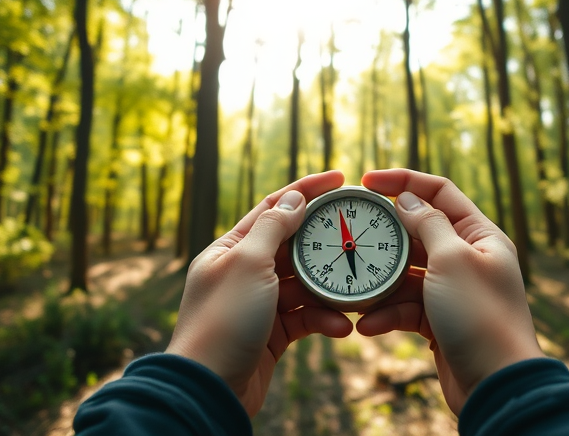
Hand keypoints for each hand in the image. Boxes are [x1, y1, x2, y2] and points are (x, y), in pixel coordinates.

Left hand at [166, 170, 352, 415]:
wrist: (210, 389)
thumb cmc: (223, 321)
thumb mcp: (248, 264)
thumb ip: (273, 228)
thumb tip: (294, 198)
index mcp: (230, 248)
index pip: (273, 207)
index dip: (306, 190)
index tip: (340, 179)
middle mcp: (243, 272)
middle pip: (293, 246)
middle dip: (325, 244)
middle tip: (358, 237)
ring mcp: (258, 303)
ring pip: (304, 285)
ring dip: (330, 290)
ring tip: (357, 294)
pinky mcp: (271, 333)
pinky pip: (305, 317)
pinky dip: (324, 319)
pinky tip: (342, 327)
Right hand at [356, 169, 544, 413]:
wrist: (495, 385)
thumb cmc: (480, 316)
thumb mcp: (452, 259)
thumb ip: (427, 223)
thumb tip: (406, 199)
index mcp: (481, 235)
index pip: (440, 192)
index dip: (404, 181)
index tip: (367, 181)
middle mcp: (469, 258)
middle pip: (418, 233)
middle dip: (384, 240)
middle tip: (351, 239)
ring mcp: (453, 290)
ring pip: (406, 275)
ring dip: (380, 285)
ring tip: (356, 294)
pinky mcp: (440, 320)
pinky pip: (406, 307)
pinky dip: (387, 314)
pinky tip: (369, 325)